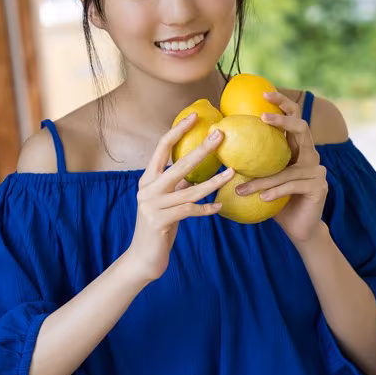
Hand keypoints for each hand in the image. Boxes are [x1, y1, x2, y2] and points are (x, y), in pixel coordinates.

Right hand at [127, 115, 234, 282]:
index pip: (162, 147)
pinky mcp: (160, 221)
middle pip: (178, 163)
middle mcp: (147, 189)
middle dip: (201, 148)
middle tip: (220, 135)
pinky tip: (219, 207)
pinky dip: (206, 208)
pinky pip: (189, 210)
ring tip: (232, 172)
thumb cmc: (159, 227)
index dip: (178, 130)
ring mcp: (152, 205)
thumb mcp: (167, 202)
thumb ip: (177, 186)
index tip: (194, 116)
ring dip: (214, 181)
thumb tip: (196, 170)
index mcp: (147, 179)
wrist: (143, 258)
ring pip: (190, 189)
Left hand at [234, 90, 327, 244]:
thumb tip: (214, 141)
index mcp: (297, 148)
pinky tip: (261, 198)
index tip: (264, 93)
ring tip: (241, 186)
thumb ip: (249, 160)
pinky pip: (292, 186)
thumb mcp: (260, 178)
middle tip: (262, 116)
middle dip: (282, 119)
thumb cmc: (274, 201)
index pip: (293, 117)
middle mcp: (311, 155)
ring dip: (262, 178)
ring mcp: (317, 170)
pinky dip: (275, 191)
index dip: (283, 103)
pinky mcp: (319, 187)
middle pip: (302, 127)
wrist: (298, 228)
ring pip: (287, 168)